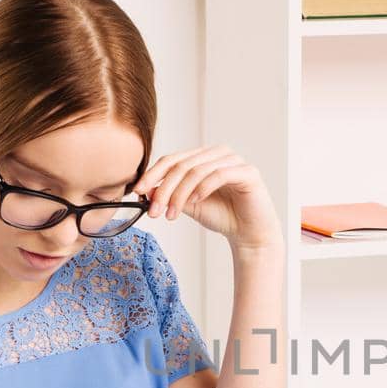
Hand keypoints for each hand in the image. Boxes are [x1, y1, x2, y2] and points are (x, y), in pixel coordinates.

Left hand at [135, 145, 281, 250]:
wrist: (249, 234)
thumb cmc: (222, 216)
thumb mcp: (188, 204)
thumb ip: (170, 194)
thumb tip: (144, 189)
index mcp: (203, 157)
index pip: (172, 159)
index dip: (153, 174)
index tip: (137, 191)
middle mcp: (218, 153)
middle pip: (182, 165)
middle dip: (164, 189)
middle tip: (154, 210)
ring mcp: (234, 161)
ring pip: (197, 171)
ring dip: (180, 194)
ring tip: (171, 215)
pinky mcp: (248, 172)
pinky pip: (219, 175)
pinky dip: (202, 189)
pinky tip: (194, 203)